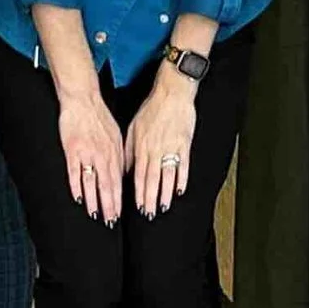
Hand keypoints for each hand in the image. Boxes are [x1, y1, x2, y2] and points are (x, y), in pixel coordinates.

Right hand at [57, 91, 125, 223]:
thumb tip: (122, 173)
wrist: (82, 100)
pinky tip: (78, 198)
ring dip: (94, 200)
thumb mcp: (116, 135)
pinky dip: (77, 186)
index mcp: (114, 152)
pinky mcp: (72, 150)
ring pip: (92, 182)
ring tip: (95, 215)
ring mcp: (87, 153)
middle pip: (108, 185)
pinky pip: (75, 172)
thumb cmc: (99, 116)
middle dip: (109, 205)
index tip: (119, 214)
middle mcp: (103, 155)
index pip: (118, 181)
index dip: (119, 199)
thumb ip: (119, 155)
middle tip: (110, 221)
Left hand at [123, 69, 198, 217]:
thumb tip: (124, 168)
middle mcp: (155, 150)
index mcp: (142, 146)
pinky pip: (183, 166)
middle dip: (149, 199)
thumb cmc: (152, 108)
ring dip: (165, 193)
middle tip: (149, 214)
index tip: (137, 206)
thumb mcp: (133, 128)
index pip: (137, 175)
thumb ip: (129, 150)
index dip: (137, 192)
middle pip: (151, 179)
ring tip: (163, 207)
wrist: (172, 93)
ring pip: (166, 176)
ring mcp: (171, 148)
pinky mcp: (184, 144)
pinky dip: (181, 179)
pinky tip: (180, 191)